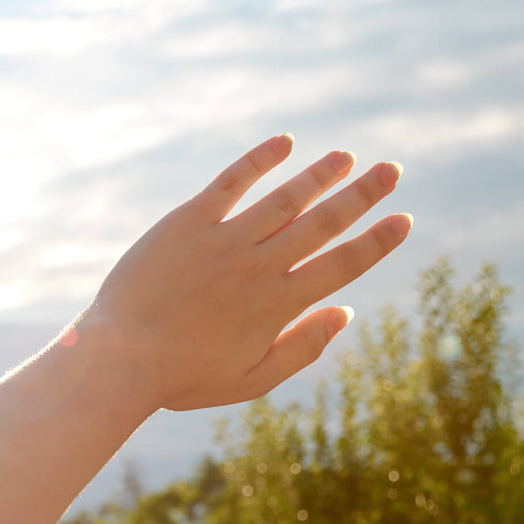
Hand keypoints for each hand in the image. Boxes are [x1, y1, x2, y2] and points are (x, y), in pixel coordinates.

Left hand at [87, 134, 411, 410]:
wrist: (120, 357)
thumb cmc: (183, 375)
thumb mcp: (250, 380)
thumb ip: (302, 349)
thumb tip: (345, 313)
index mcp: (278, 305)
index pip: (342, 265)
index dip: (377, 242)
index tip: (404, 220)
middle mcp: (259, 265)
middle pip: (323, 223)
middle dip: (362, 195)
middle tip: (392, 171)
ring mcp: (224, 239)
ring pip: (285, 198)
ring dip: (320, 175)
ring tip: (347, 156)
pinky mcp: (188, 221)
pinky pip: (231, 182)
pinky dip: (260, 160)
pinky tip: (285, 143)